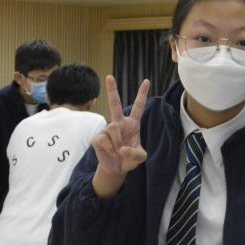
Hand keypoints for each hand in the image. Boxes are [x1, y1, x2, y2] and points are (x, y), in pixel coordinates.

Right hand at [92, 76, 149, 197]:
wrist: (116, 168)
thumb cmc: (129, 158)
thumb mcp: (140, 157)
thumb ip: (136, 153)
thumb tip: (122, 149)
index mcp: (132, 124)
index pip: (138, 107)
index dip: (142, 94)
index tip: (146, 81)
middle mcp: (119, 123)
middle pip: (115, 104)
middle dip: (112, 90)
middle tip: (109, 76)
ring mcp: (107, 129)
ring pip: (113, 129)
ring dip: (118, 143)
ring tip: (119, 150)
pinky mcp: (98, 137)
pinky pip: (105, 140)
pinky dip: (110, 148)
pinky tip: (111, 152)